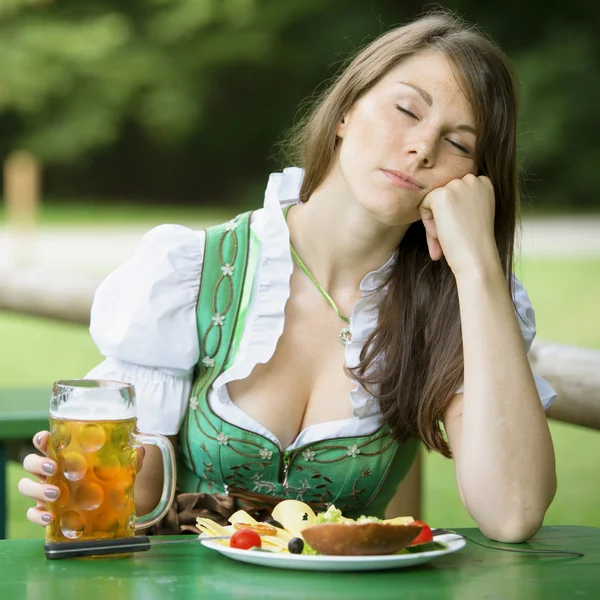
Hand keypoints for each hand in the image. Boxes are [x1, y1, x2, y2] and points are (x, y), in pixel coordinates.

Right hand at [18, 431, 144, 526]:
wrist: (110, 509)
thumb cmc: (109, 480)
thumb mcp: (121, 467)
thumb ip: (130, 457)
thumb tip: (139, 449)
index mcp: (65, 456)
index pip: (47, 442)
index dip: (42, 439)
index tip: (45, 439)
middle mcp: (51, 472)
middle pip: (31, 462)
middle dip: (38, 463)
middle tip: (54, 469)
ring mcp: (45, 492)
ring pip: (25, 486)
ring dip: (36, 489)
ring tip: (56, 494)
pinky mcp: (46, 512)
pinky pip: (32, 513)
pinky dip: (37, 515)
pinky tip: (50, 516)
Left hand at [418, 174, 498, 276]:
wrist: (476, 258)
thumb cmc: (474, 242)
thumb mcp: (473, 213)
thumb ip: (461, 199)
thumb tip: (440, 195)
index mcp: (484, 182)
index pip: (456, 191)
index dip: (454, 212)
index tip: (460, 228)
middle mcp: (473, 179)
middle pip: (444, 194)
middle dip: (442, 216)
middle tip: (450, 236)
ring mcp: (458, 185)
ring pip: (433, 199)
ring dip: (435, 220)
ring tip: (445, 237)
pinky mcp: (442, 194)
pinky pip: (424, 204)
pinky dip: (427, 222)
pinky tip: (440, 234)